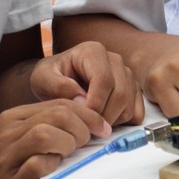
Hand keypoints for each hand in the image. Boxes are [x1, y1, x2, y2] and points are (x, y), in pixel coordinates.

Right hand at [0, 99, 109, 178]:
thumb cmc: (1, 171)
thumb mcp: (20, 140)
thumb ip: (48, 128)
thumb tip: (88, 125)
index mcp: (15, 117)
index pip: (60, 102)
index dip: (88, 114)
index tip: (102, 128)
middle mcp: (10, 131)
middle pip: (58, 113)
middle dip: (83, 127)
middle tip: (87, 144)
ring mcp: (8, 155)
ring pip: (47, 133)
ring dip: (68, 144)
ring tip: (69, 156)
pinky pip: (38, 164)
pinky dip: (53, 165)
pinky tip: (54, 170)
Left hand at [29, 41, 143, 125]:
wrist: (57, 80)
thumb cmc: (50, 77)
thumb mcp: (42, 78)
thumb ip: (57, 86)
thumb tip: (82, 100)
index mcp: (93, 51)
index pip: (104, 80)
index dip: (95, 104)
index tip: (81, 119)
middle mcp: (114, 60)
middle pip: (120, 94)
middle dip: (102, 116)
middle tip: (85, 127)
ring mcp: (127, 75)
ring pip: (128, 105)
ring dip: (111, 121)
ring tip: (89, 123)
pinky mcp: (133, 90)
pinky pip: (136, 112)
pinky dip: (122, 122)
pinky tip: (102, 120)